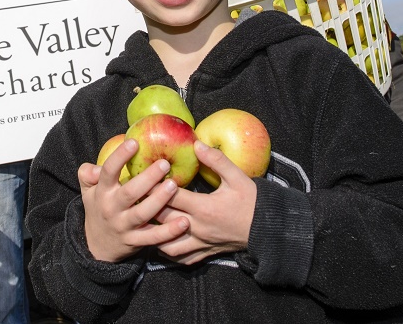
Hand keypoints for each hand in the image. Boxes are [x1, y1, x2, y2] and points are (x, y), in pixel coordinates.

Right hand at [79, 138, 189, 262]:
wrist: (97, 246)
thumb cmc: (98, 208)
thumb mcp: (88, 191)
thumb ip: (87, 174)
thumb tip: (95, 167)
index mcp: (102, 192)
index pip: (108, 172)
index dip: (120, 157)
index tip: (134, 143)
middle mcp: (112, 209)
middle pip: (129, 193)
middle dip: (147, 178)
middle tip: (164, 164)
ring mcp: (124, 226)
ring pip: (142, 214)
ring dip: (159, 200)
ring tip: (174, 186)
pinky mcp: (135, 241)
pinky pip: (153, 237)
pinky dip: (169, 232)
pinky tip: (184, 222)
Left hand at [153, 141, 256, 264]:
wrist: (268, 228)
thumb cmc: (252, 201)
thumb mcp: (237, 177)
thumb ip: (216, 160)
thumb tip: (196, 143)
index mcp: (204, 207)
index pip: (170, 196)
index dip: (154, 186)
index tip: (141, 176)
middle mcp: (198, 228)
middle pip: (163, 219)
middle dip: (147, 207)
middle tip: (134, 196)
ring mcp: (200, 243)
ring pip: (167, 244)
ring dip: (154, 233)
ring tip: (144, 220)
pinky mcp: (204, 253)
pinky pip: (181, 258)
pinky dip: (168, 251)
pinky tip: (160, 241)